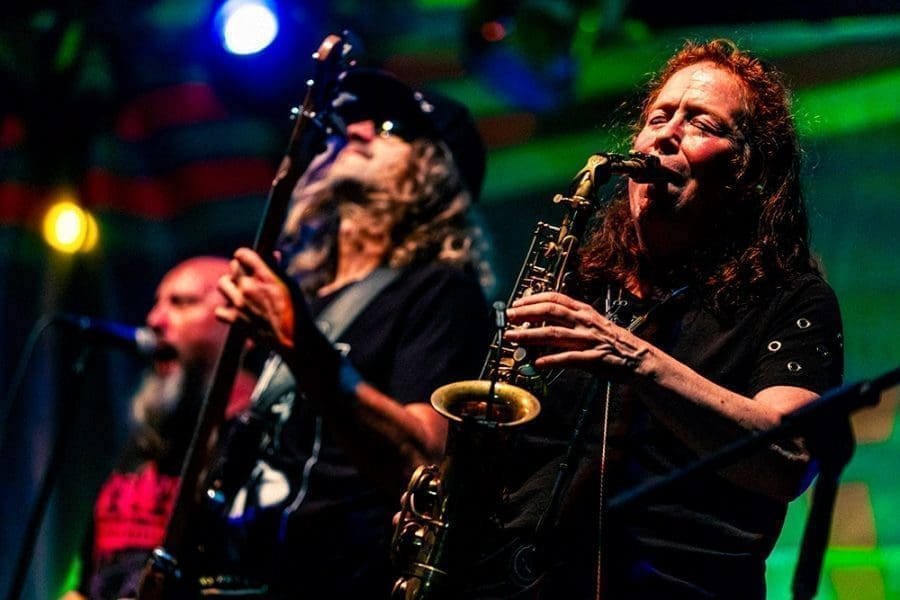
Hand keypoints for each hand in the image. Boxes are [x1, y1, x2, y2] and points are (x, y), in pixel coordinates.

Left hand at [216, 248, 295, 349]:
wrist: (294, 339)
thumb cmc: (296, 311)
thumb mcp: (290, 284)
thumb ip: (276, 269)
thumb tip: (272, 255)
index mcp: (263, 276)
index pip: (242, 254)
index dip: (246, 256)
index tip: (249, 261)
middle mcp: (248, 287)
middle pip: (233, 266)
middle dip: (240, 270)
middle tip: (248, 277)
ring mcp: (239, 303)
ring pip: (222, 284)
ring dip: (230, 286)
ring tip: (240, 292)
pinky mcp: (235, 320)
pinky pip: (219, 310)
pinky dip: (225, 310)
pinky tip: (235, 311)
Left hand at [504, 291, 647, 379]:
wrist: (639, 359)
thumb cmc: (614, 343)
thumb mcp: (593, 325)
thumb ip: (571, 323)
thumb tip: (544, 325)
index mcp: (585, 311)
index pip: (555, 299)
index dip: (533, 299)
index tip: (517, 303)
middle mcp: (585, 322)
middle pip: (550, 312)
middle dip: (526, 313)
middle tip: (508, 317)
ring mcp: (588, 340)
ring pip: (554, 334)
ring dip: (530, 335)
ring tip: (512, 337)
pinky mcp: (593, 359)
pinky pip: (568, 359)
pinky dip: (551, 360)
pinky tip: (536, 363)